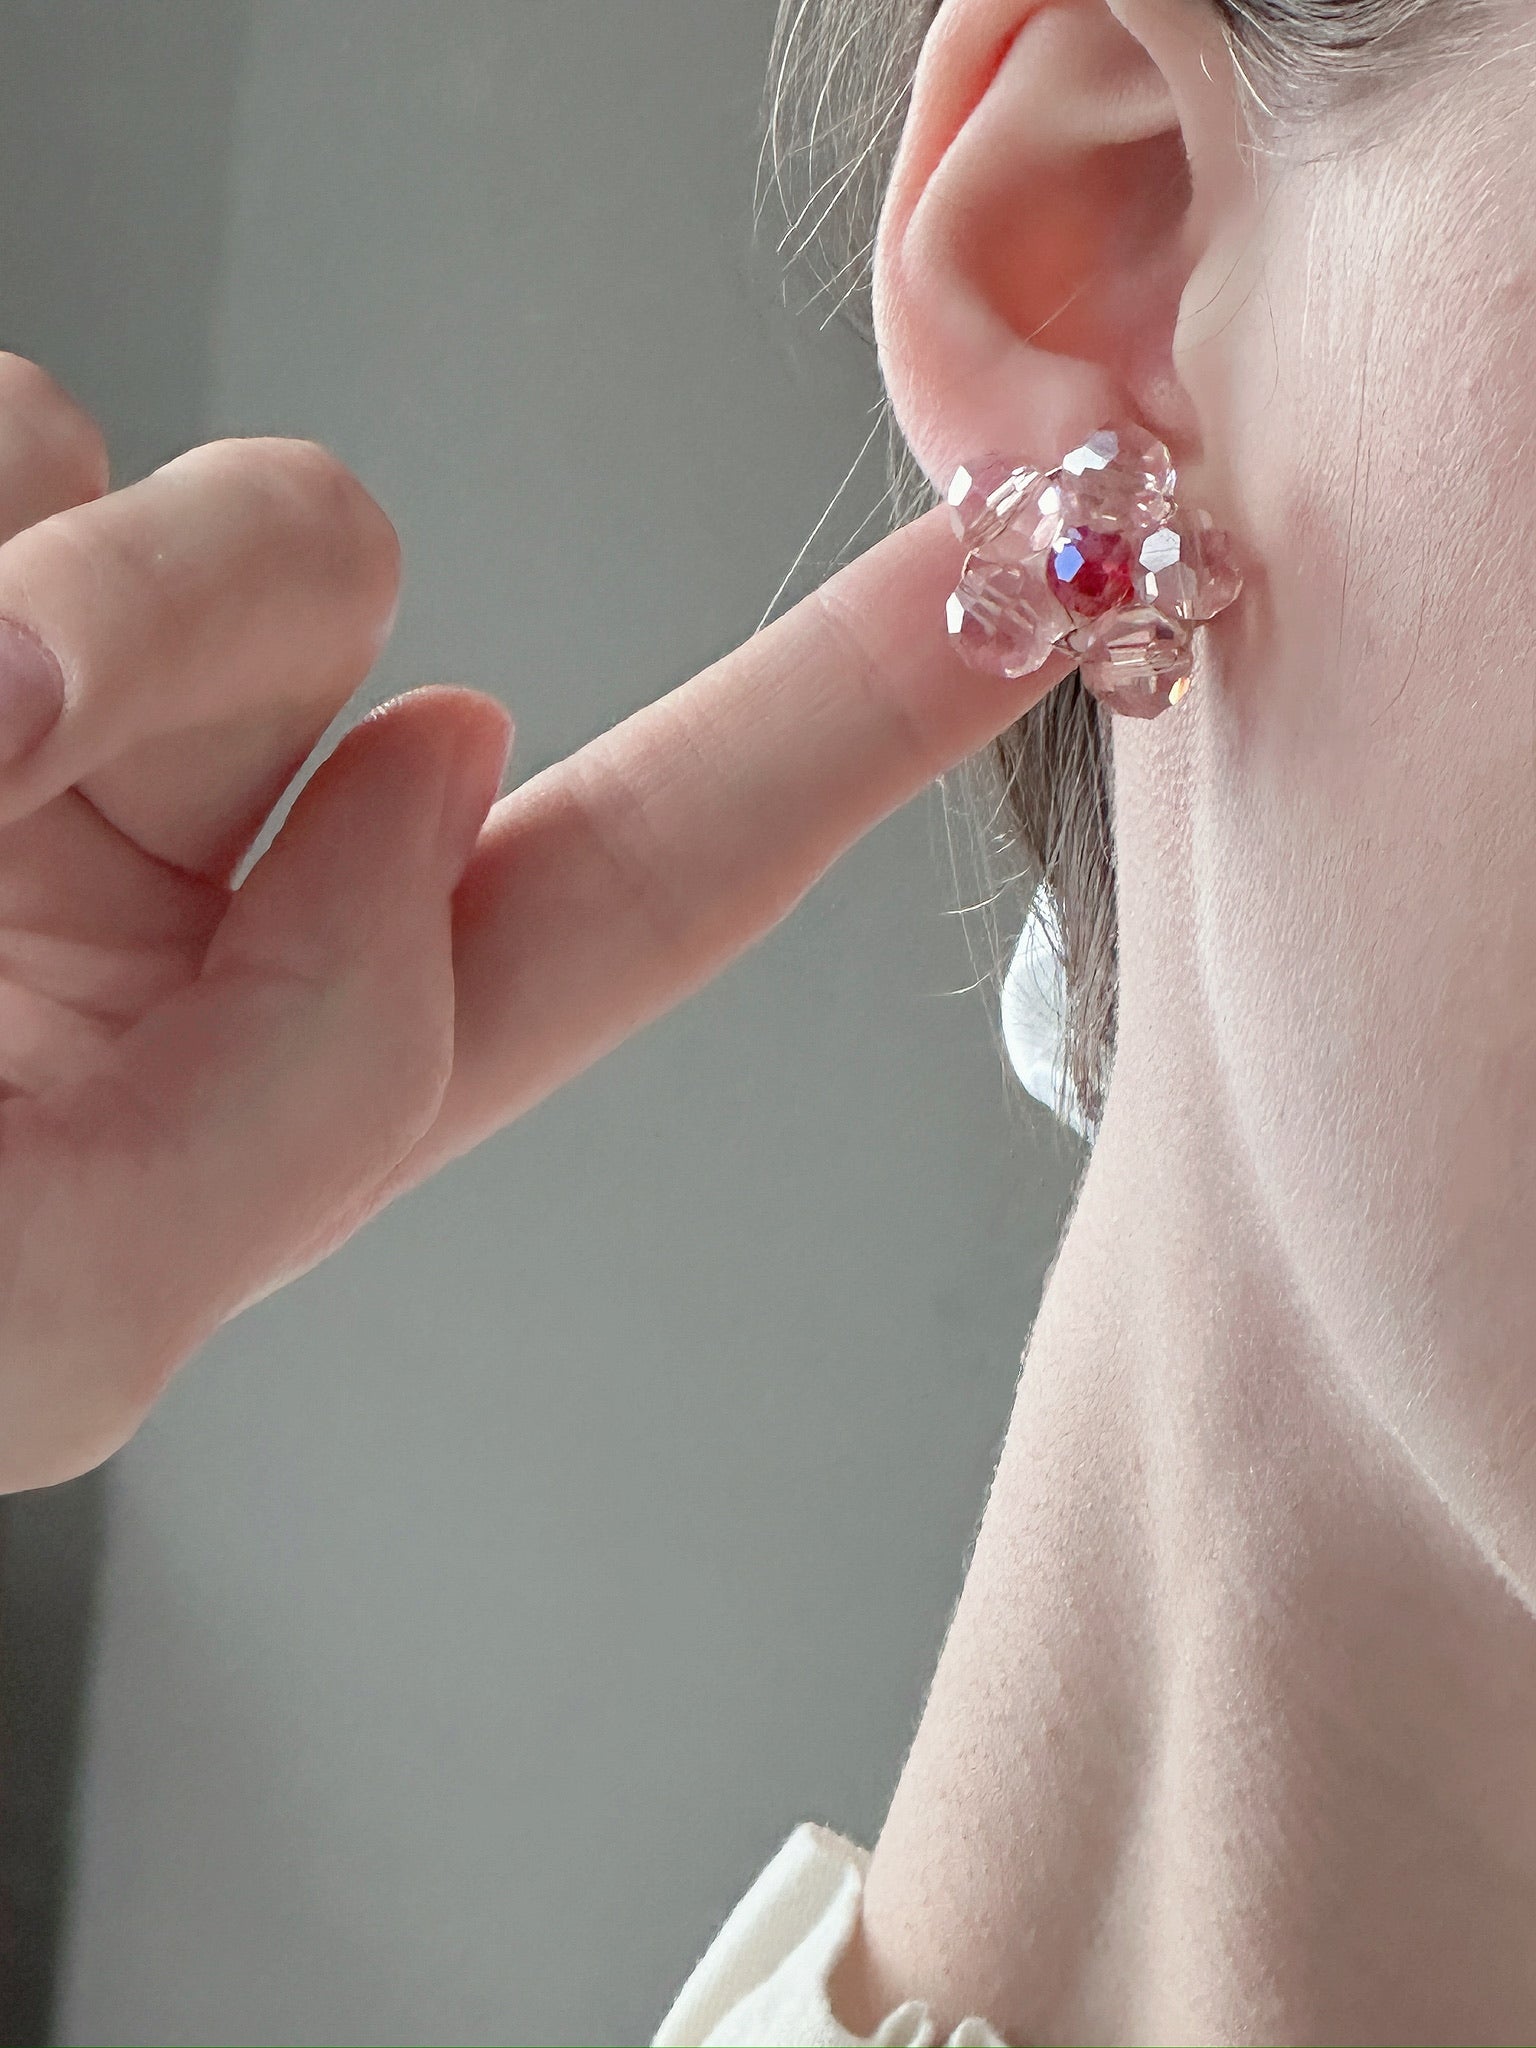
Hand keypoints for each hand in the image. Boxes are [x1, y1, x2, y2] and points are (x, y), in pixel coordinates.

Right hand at [0, 357, 1069, 1488]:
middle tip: (8, 721)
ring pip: (228, 526)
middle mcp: (209, 871)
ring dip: (76, 606)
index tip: (1035, 590)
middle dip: (213, 610)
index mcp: (295, 1061)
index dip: (839, 740)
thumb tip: (443, 758)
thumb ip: (306, 1085)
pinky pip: (11, 440)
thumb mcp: (58, 1304)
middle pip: (372, 616)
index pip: (627, 891)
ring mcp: (68, 724)